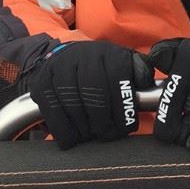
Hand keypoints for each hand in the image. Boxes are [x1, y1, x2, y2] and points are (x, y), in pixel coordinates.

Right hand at [29, 40, 153, 148]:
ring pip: (74, 105)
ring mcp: (60, 68)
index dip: (123, 107)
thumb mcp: (123, 62)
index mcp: (107, 51)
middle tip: (108, 135)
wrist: (65, 57)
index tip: (128, 127)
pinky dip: (64, 130)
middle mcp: (83, 55)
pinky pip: (53, 112)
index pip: (117, 79)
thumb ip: (139, 71)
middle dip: (104, 121)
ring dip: (85, 128)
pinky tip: (73, 137)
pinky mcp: (42, 82)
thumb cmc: (101, 68)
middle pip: (95, 94)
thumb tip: (147, 86)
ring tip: (92, 135)